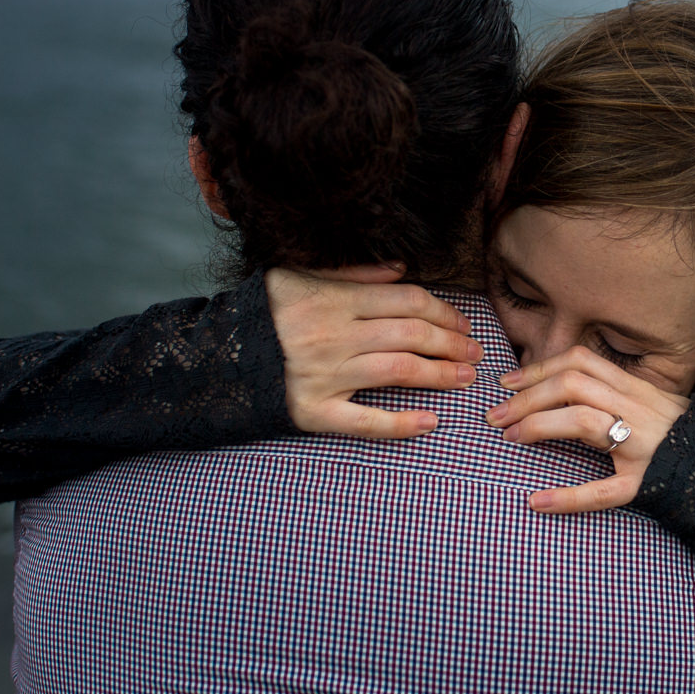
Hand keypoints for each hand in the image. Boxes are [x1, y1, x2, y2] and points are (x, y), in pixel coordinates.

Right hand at [264, 265, 483, 437]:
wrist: (218, 358)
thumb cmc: (266, 314)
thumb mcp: (299, 276)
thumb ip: (351, 272)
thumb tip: (400, 270)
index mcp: (333, 299)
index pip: (407, 301)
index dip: (444, 312)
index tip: (464, 323)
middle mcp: (332, 335)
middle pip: (411, 335)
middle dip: (452, 343)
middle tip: (477, 352)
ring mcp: (324, 375)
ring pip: (398, 372)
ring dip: (440, 375)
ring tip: (465, 378)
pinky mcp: (313, 411)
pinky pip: (364, 421)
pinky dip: (401, 424)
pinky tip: (431, 423)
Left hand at [484, 345, 691, 512]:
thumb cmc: (677, 436)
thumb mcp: (647, 402)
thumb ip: (609, 391)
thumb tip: (554, 387)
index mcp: (636, 387)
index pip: (580, 361)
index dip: (538, 368)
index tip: (506, 382)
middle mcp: (638, 407)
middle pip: (573, 385)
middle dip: (527, 396)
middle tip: (495, 417)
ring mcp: (642, 444)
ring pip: (584, 422)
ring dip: (539, 427)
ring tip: (510, 439)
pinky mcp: (644, 482)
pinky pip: (604, 490)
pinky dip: (568, 497)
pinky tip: (538, 502)